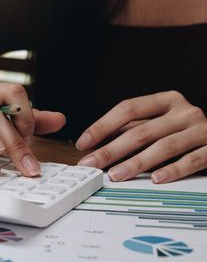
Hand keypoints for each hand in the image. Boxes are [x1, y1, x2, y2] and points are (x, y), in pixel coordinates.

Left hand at [76, 91, 206, 182]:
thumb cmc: (186, 130)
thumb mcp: (161, 121)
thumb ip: (135, 128)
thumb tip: (95, 144)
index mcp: (166, 100)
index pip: (127, 109)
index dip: (103, 126)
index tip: (84, 143)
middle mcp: (184, 112)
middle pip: (141, 131)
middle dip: (111, 150)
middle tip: (91, 164)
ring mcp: (201, 129)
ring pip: (163, 147)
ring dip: (136, 163)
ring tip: (116, 175)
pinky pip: (191, 160)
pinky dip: (172, 170)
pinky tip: (155, 179)